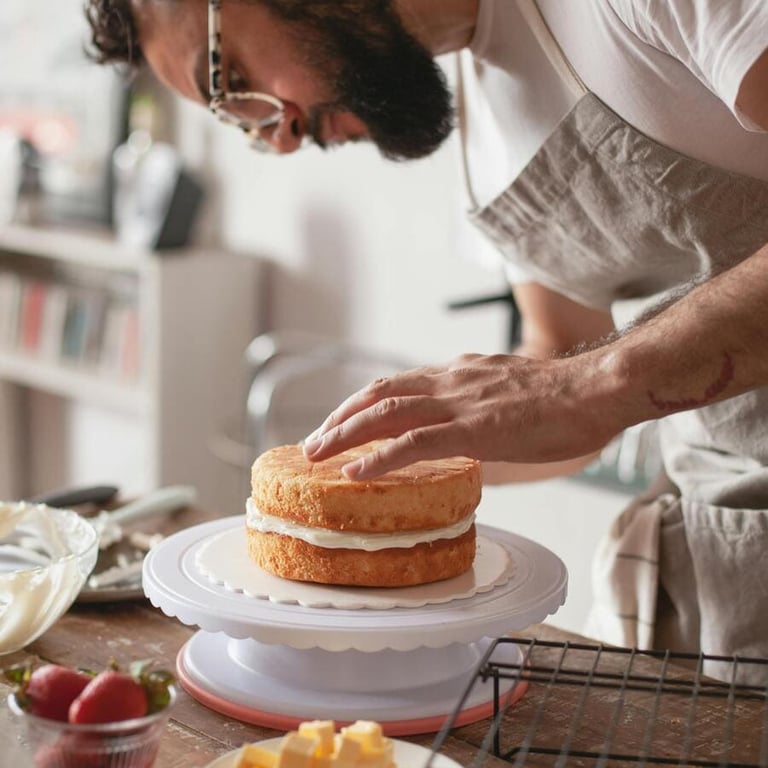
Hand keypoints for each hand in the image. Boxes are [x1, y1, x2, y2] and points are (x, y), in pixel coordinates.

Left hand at [302, 352, 620, 479]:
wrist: (597, 388)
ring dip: (345, 434)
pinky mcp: (475, 429)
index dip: (364, 403)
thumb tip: (469, 425)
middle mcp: (452, 381)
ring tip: (318, 454)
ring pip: (387, 414)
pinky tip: (356, 472)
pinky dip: (379, 457)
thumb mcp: (511, 390)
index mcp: (460, 374)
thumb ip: (482, 403)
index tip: (342, 421)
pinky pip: (415, 443)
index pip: (398, 385)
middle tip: (315, 441)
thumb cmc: (566, 396)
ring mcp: (461, 403)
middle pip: (380, 394)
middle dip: (341, 417)